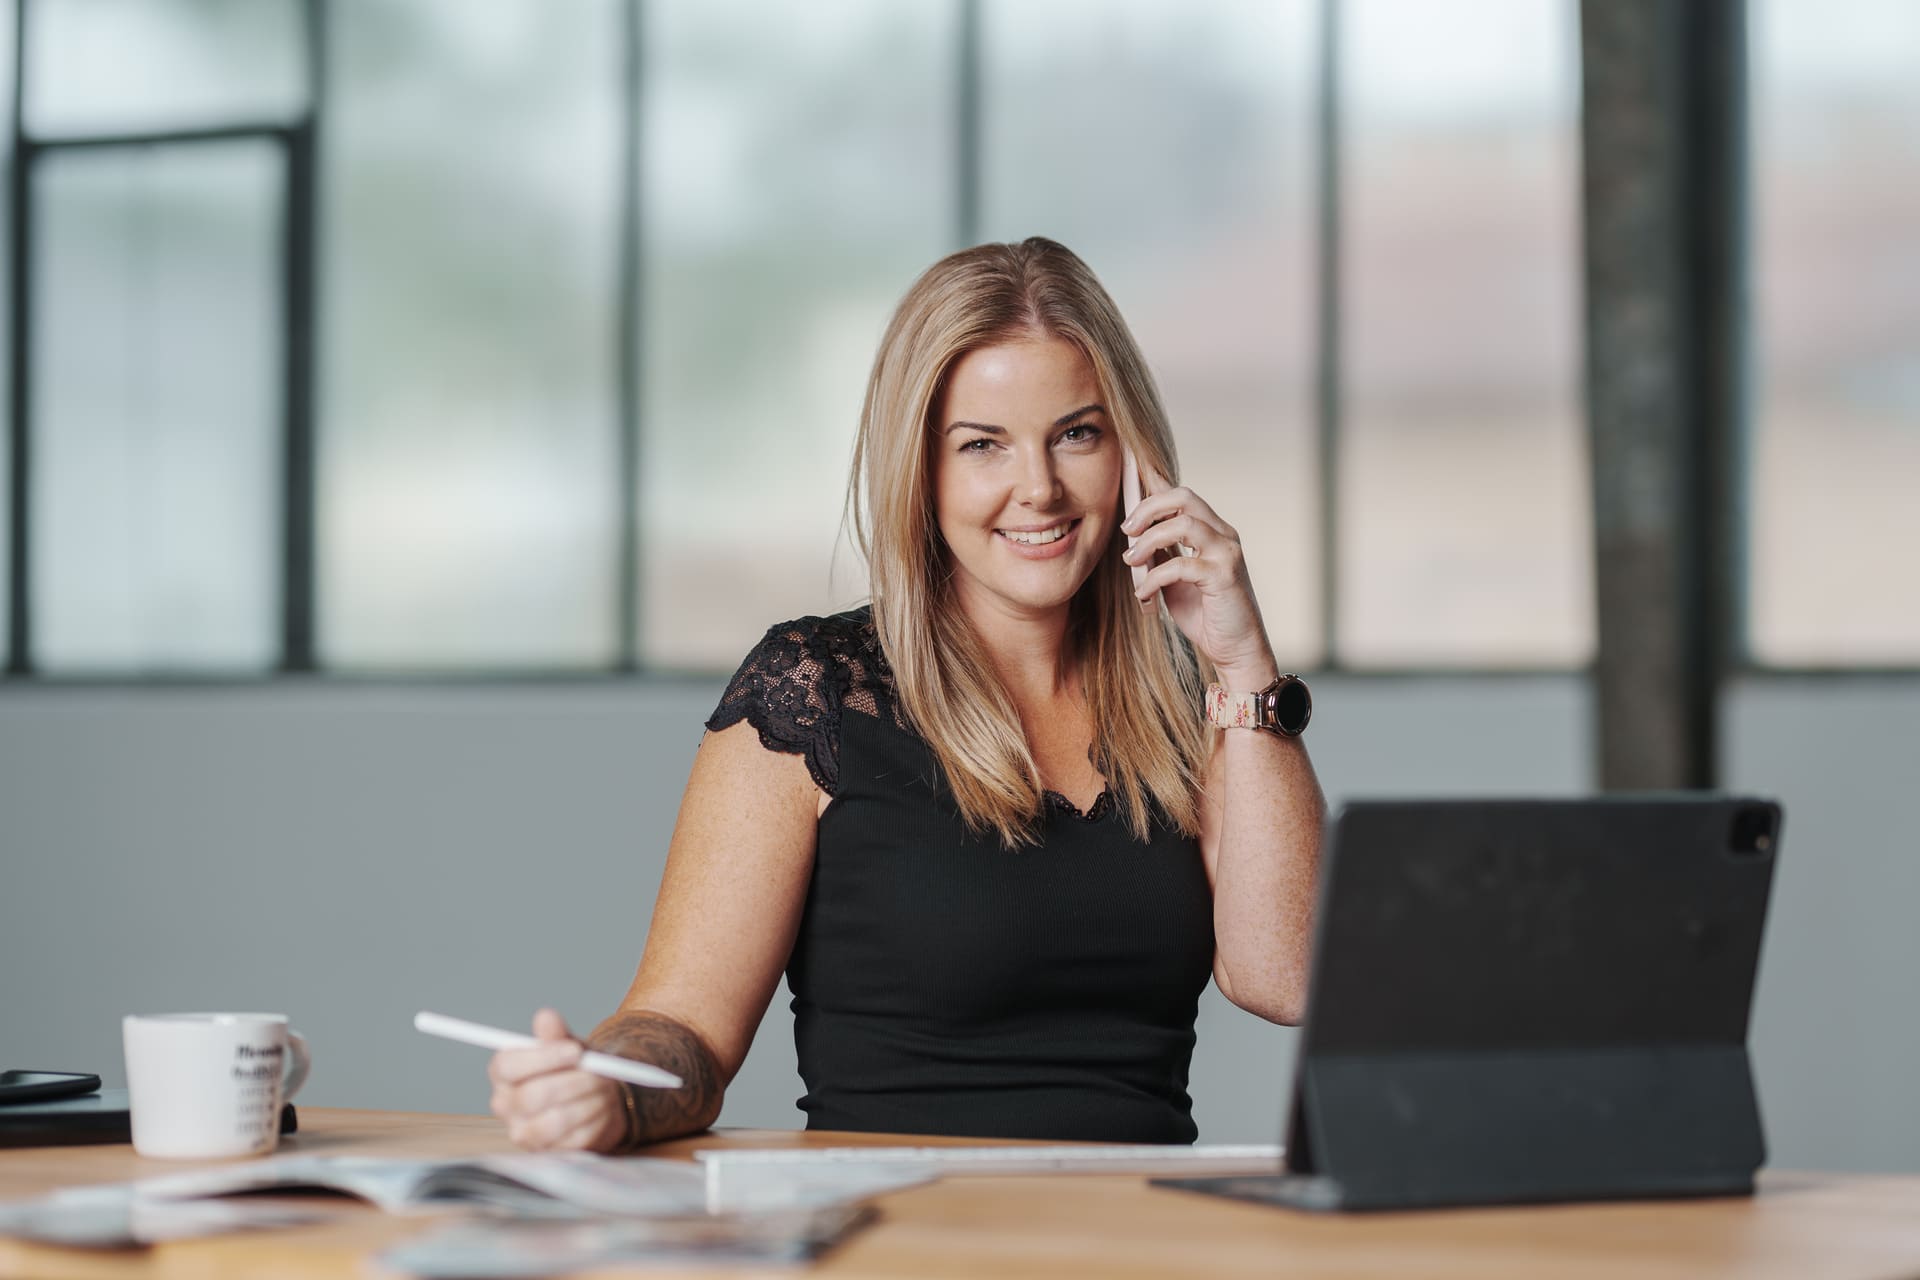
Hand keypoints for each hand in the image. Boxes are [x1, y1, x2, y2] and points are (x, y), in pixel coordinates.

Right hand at [487, 1008, 628, 1151]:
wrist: (599, 1098)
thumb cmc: (576, 1069)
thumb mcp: (569, 1045)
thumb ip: (556, 1033)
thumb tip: (546, 1017)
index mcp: (503, 1074)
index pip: (509, 1066)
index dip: (543, 1058)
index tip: (575, 1051)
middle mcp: (506, 1106)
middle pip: (532, 1096)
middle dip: (573, 1082)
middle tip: (598, 1072)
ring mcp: (525, 1133)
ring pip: (555, 1120)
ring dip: (588, 1101)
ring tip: (603, 1089)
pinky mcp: (549, 1153)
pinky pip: (575, 1139)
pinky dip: (597, 1120)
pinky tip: (603, 1108)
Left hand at [1119, 458, 1277, 687]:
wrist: (1235, 650)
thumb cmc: (1205, 614)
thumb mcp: (1175, 579)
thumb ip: (1161, 555)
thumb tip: (1132, 536)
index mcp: (1212, 531)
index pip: (1181, 496)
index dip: (1152, 480)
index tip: (1126, 472)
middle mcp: (1223, 535)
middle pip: (1183, 497)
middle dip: (1148, 508)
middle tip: (1126, 531)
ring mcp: (1226, 554)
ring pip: (1183, 524)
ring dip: (1149, 541)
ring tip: (1132, 562)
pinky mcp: (1224, 577)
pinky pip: (1181, 565)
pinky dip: (1154, 577)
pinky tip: (1143, 593)